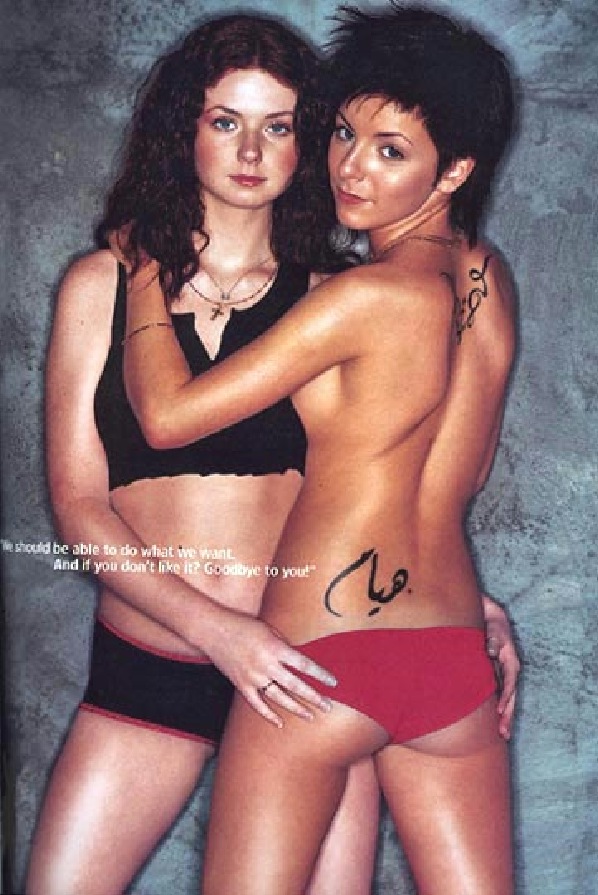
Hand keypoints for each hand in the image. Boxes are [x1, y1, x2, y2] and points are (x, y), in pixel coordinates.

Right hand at [204, 609, 336, 727]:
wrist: (213, 631)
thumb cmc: (244, 626)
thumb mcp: (269, 630)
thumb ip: (284, 647)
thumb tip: (300, 663)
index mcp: (275, 648)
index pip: (304, 665)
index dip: (320, 675)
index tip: (333, 683)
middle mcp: (265, 665)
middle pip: (295, 685)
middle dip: (314, 697)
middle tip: (328, 706)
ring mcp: (253, 677)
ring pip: (279, 698)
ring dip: (296, 708)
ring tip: (311, 716)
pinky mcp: (241, 685)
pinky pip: (257, 704)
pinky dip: (269, 715)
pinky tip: (280, 723)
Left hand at [482, 593, 520, 739]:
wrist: (490, 617)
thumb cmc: (492, 624)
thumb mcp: (494, 629)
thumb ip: (494, 639)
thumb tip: (493, 651)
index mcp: (511, 661)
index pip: (510, 683)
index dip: (505, 697)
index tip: (498, 711)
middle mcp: (510, 671)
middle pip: (511, 697)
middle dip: (507, 715)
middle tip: (504, 734)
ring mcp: (504, 674)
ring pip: (507, 699)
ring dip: (504, 716)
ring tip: (503, 735)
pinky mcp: (497, 675)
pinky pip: (499, 694)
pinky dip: (498, 707)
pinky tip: (495, 721)